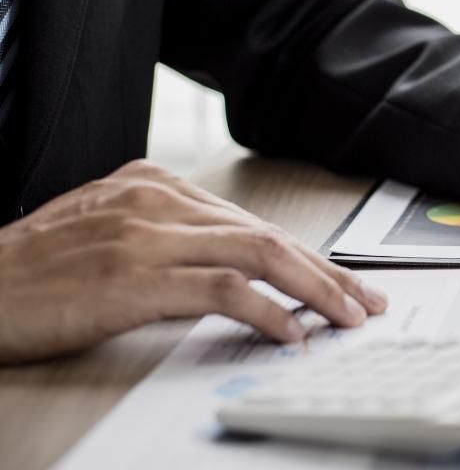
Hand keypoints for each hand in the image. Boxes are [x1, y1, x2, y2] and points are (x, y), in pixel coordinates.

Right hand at [0, 160, 387, 363]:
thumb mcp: (105, 235)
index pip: (253, 222)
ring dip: (316, 290)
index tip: (344, 281)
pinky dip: (268, 312)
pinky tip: (290, 333)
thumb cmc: (29, 273)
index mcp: (155, 186)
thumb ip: (166, 238)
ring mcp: (148, 236)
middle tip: (366, 301)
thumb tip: (233, 269)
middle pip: (269, 234)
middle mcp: (159, 201)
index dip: (307, 255)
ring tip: (346, 318)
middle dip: (328, 271)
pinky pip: (224, 289)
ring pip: (260, 254)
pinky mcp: (134, 278)